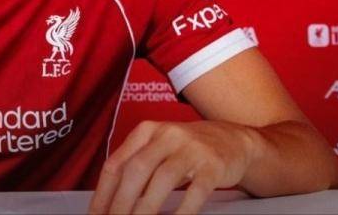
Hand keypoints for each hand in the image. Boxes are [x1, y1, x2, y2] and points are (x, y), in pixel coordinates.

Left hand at [89, 120, 255, 213]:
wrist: (234, 139)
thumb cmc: (187, 148)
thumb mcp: (158, 147)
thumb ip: (135, 166)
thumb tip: (110, 201)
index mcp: (147, 131)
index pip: (116, 163)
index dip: (103, 193)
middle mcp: (167, 135)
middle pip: (136, 170)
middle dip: (120, 203)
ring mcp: (191, 149)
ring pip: (162, 180)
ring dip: (146, 209)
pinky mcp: (213, 165)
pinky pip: (195, 192)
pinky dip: (181, 212)